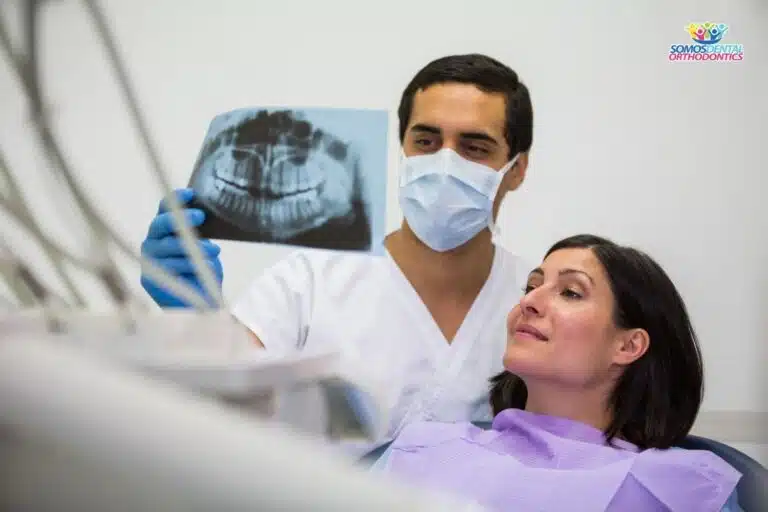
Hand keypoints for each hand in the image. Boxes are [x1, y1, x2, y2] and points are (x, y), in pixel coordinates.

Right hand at [140, 188, 222, 306]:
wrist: (200, 303)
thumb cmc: (203, 271)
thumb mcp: (205, 247)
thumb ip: (200, 232)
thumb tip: (204, 215)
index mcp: (165, 230)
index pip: (165, 209)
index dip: (176, 198)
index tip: (191, 193)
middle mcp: (153, 241)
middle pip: (160, 224)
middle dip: (181, 218)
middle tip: (200, 216)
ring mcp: (149, 259)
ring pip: (168, 245)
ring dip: (193, 246)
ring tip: (214, 250)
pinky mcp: (149, 277)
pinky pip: (169, 264)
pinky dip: (188, 264)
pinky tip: (203, 266)